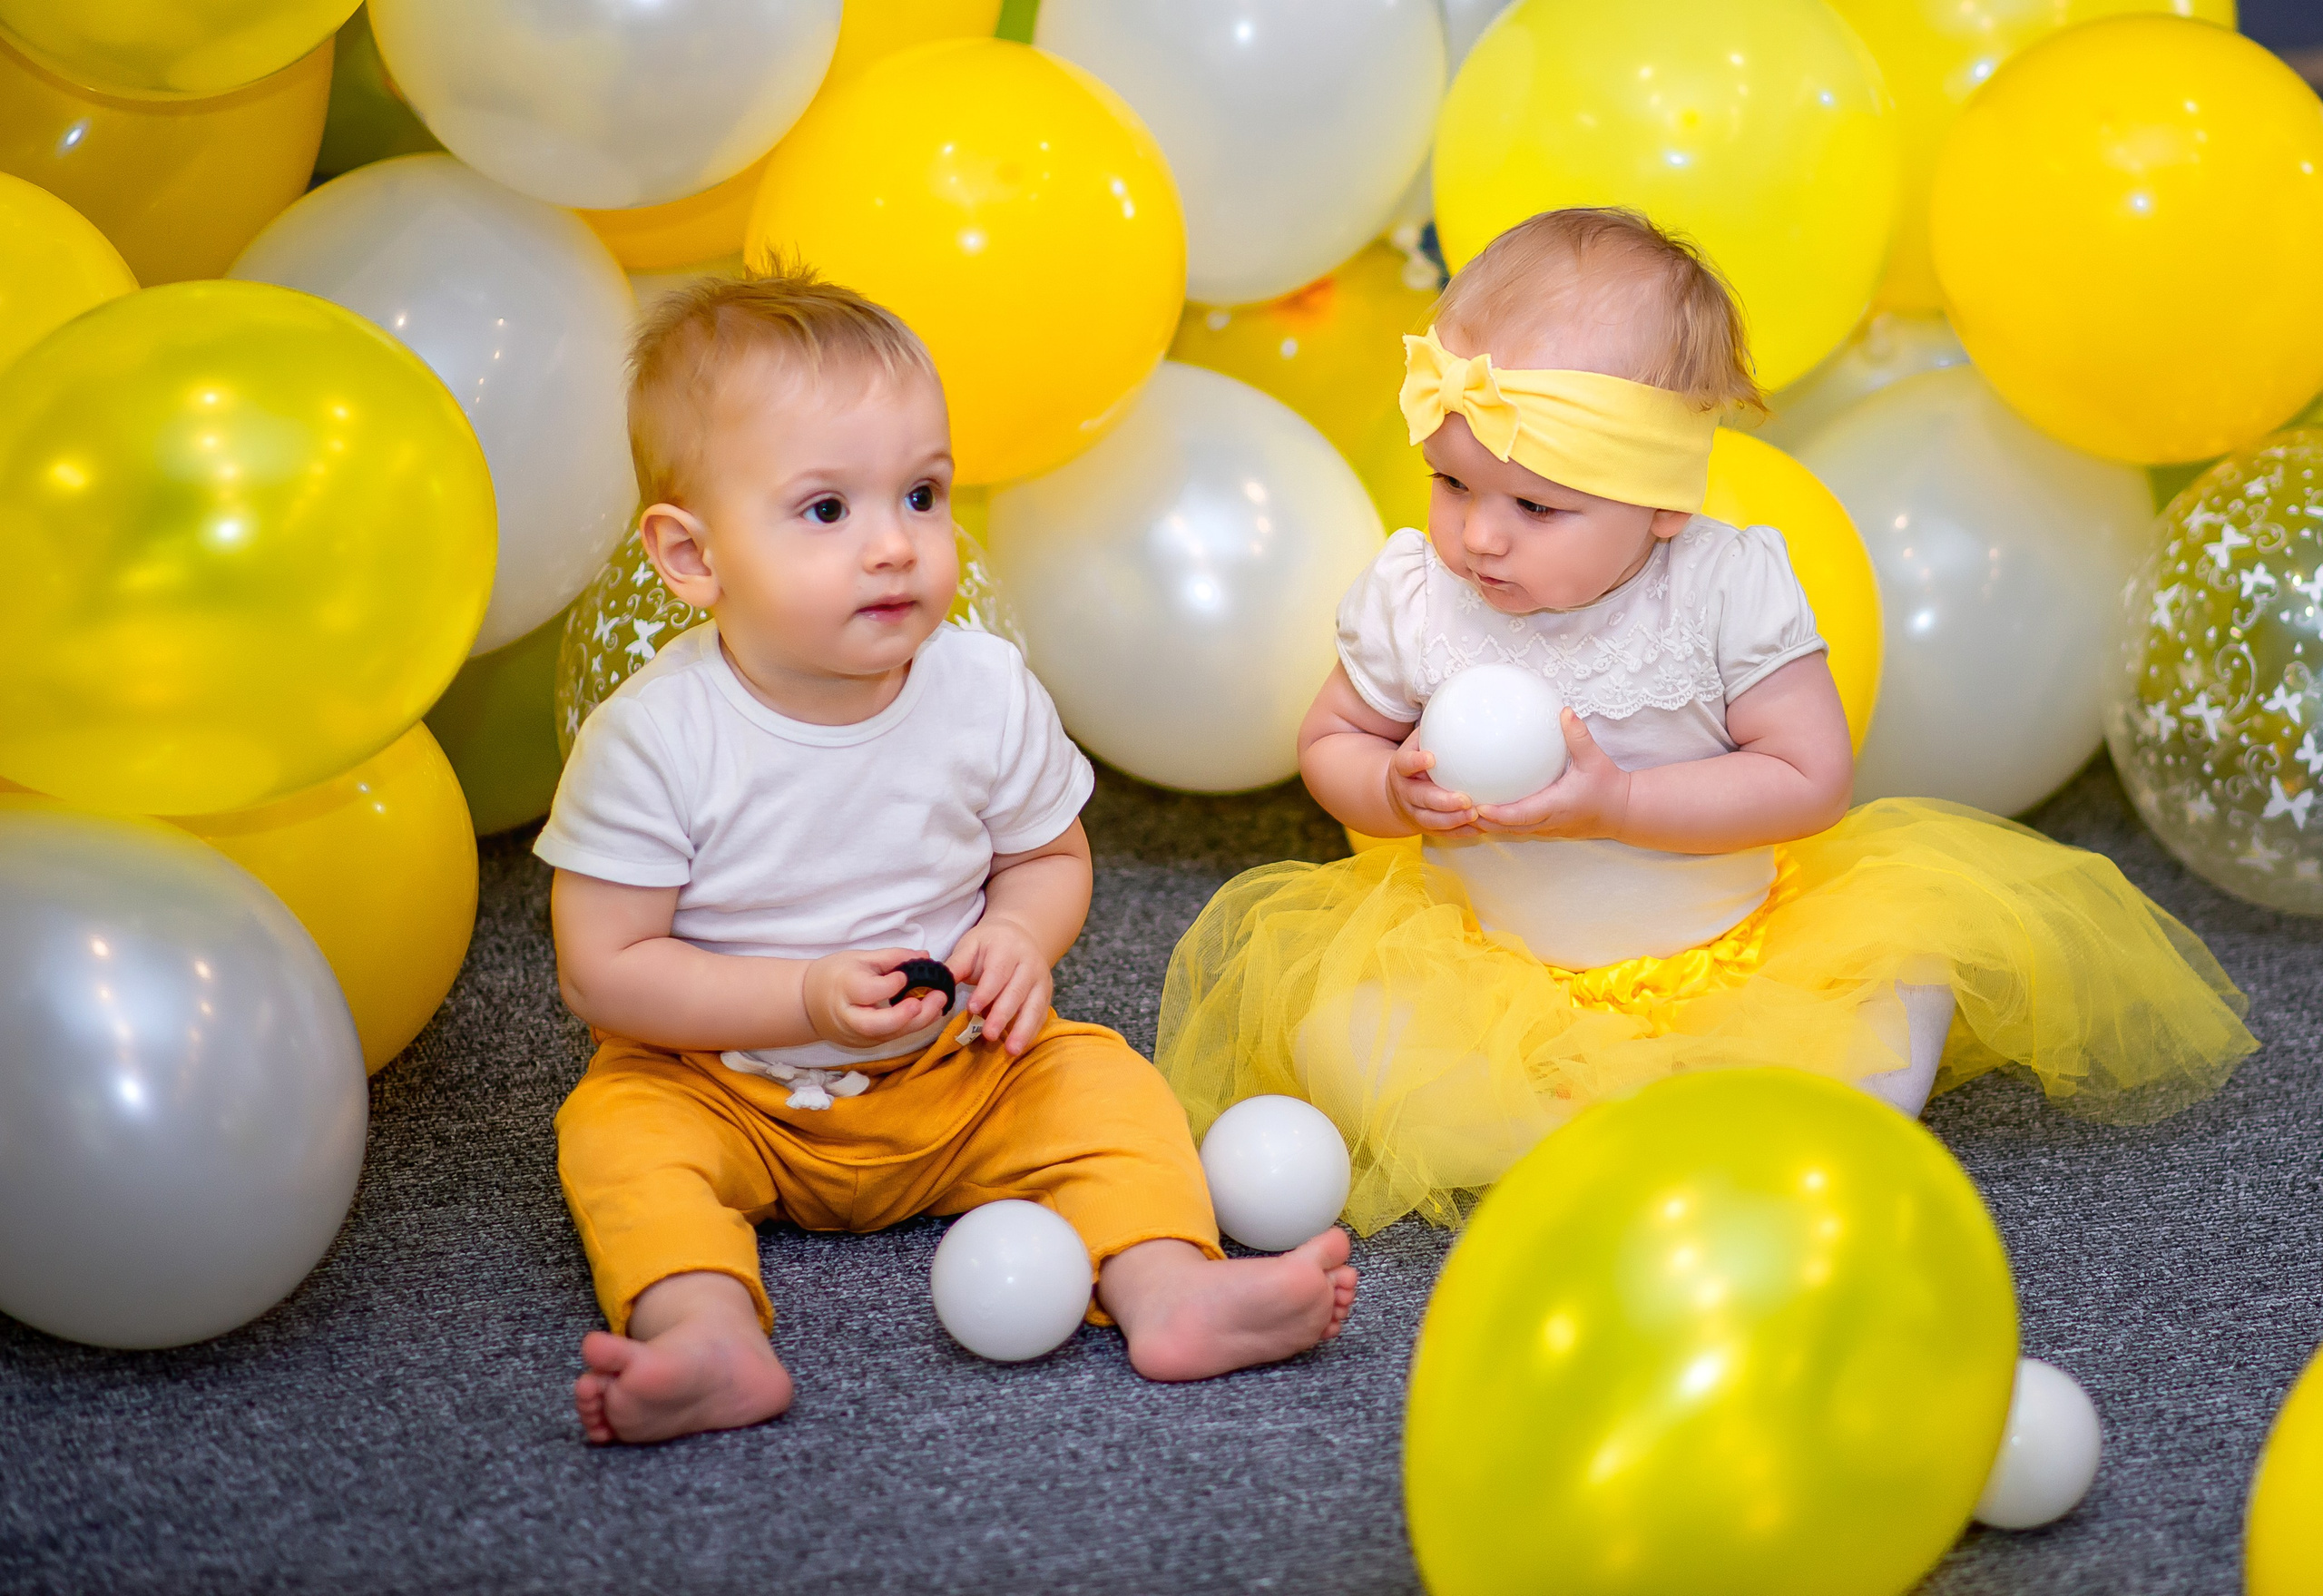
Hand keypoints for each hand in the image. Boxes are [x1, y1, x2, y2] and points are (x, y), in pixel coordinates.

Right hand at [802, 948, 950, 1050]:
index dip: (891, 984)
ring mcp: (857, 1035)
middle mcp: (849, 1017)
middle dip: (908, 1014)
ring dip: (919, 1021)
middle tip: (937, 997)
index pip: (868, 991)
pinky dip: (913, 1025)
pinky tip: (929, 1011)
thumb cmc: (835, 975)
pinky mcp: (866, 1044)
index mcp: (843, 990)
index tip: (906, 974)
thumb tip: (925, 956)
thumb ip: (893, 957)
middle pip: (877, 1024)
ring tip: (940, 1002)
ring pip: (890, 1035)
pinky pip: (893, 1037)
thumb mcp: (860, 958)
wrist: (809, 1003)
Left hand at [946, 916, 1053, 1055]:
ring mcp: (1041, 980)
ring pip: (1034, 1006)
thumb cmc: (989, 944)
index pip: (997, 973)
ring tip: (1011, 1050)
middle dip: (1002, 1015)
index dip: (985, 992)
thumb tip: (940, 984)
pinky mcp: (1046, 994)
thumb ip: (957, 964)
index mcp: (1007, 949)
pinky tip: (1020, 1046)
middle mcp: (1029, 964)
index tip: (972, 1009)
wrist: (1019, 935)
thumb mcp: (970, 945)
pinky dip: (1031, 1032)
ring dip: (1023, 1029)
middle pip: (1017, 992)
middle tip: (989, 1034)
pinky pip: (1041, 1015)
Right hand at [1386, 726, 1480, 837]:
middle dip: (1442, 801)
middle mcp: (1406, 792)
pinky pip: (1444, 833)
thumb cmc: (1419, 759)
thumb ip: (1438, 726)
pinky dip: (1461, 832)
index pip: (1405, 764)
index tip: (1431, 758)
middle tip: (1465, 800)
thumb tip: (1469, 699)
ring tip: (1475, 816)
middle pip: (1421, 799)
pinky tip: (1481, 829)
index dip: (1416, 762)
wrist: (1397, 791)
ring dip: (1453, 820)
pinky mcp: (1427, 827)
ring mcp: (1415, 812)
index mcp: (1401, 769)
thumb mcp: (1420, 741)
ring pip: (1432, 821)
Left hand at [1474, 710, 1632, 840]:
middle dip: (1482, 822)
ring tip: (1461, 812)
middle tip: (1457, 810)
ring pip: (1511, 830)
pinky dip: (1501, 822)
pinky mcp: (1548, 828)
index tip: (1477, 807)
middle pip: (1508, 828)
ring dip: (1488, 824)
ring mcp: (1547, 828)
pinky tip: (1485, 808)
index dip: (1498, 814)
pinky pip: (1519, 827)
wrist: (1624, 811)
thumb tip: (1565, 712)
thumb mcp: (1595, 759)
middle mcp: (1548, 821)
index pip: (1521, 815)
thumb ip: (1578, 736)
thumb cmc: (1609, 786)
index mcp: (1556, 806)